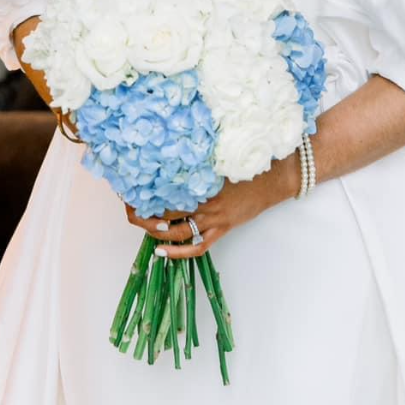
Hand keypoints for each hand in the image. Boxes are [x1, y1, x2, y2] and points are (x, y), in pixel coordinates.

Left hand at [124, 153, 298, 258]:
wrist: (277, 177)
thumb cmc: (249, 160)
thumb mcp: (221, 155)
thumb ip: (198, 157)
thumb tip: (172, 152)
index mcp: (202, 182)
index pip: (165, 189)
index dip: (145, 190)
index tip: (129, 185)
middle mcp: (205, 204)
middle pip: (165, 214)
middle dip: (143, 212)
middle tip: (128, 206)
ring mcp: (214, 220)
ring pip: (177, 233)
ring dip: (155, 231)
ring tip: (141, 224)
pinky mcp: (222, 230)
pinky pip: (197, 247)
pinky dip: (179, 253)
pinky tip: (162, 252)